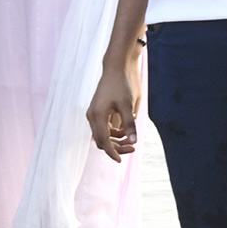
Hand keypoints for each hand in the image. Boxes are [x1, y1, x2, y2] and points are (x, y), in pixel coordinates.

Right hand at [86, 48, 142, 163]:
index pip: (102, 141)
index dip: (111, 152)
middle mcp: (92, 115)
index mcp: (97, 115)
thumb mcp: (128, 105)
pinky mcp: (98, 110)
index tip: (120, 160)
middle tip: (133, 148)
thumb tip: (134, 141)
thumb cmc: (122, 85)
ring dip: (115, 140)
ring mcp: (94, 113)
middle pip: (101, 140)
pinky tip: (126, 131)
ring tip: (131, 141)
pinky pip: (104, 127)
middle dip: (116, 147)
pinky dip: (114, 132)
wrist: (116, 67)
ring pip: (102, 134)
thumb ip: (129, 124)